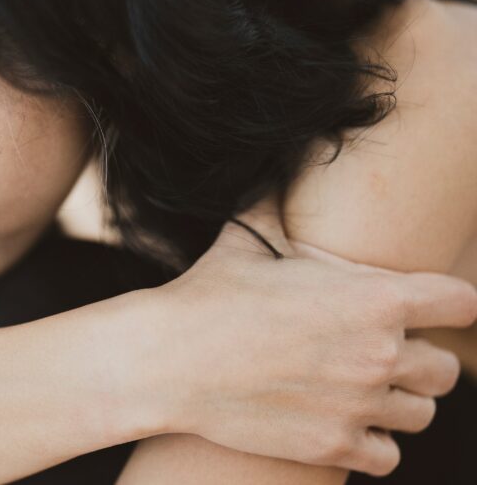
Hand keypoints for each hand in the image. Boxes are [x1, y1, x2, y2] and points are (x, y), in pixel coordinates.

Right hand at [148, 195, 476, 475]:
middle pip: (445, 369)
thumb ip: (276, 204)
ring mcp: (359, 406)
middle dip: (419, 359)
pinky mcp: (334, 446)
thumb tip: (278, 160)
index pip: (461, 303)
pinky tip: (343, 422)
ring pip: (419, 414)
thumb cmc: (207, 295)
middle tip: (379, 352)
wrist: (168, 360)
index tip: (431, 307)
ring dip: (397, 401)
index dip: (448, 303)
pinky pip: (387, 456)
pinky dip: (372, 442)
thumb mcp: (246, 239)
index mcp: (374, 298)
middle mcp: (380, 354)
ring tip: (362, 390)